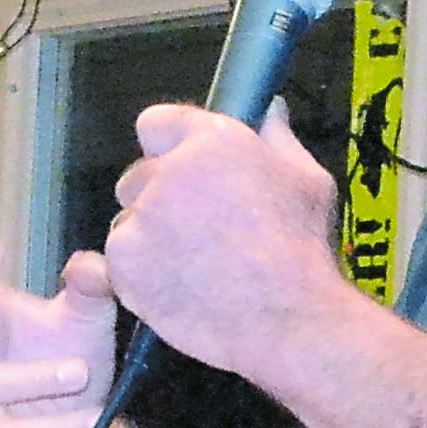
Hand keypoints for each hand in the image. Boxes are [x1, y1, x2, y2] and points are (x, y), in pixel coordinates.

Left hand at [104, 104, 345, 378]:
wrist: (287, 318)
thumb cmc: (303, 249)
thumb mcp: (308, 181)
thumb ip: (278, 139)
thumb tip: (269, 109)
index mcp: (212, 141)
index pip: (155, 123)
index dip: (166, 147)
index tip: (181, 169)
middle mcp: (169, 172)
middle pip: (138, 176)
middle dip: (157, 197)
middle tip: (196, 230)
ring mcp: (142, 218)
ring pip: (127, 221)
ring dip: (147, 237)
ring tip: (192, 266)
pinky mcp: (124, 263)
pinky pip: (118, 262)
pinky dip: (139, 275)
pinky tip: (177, 287)